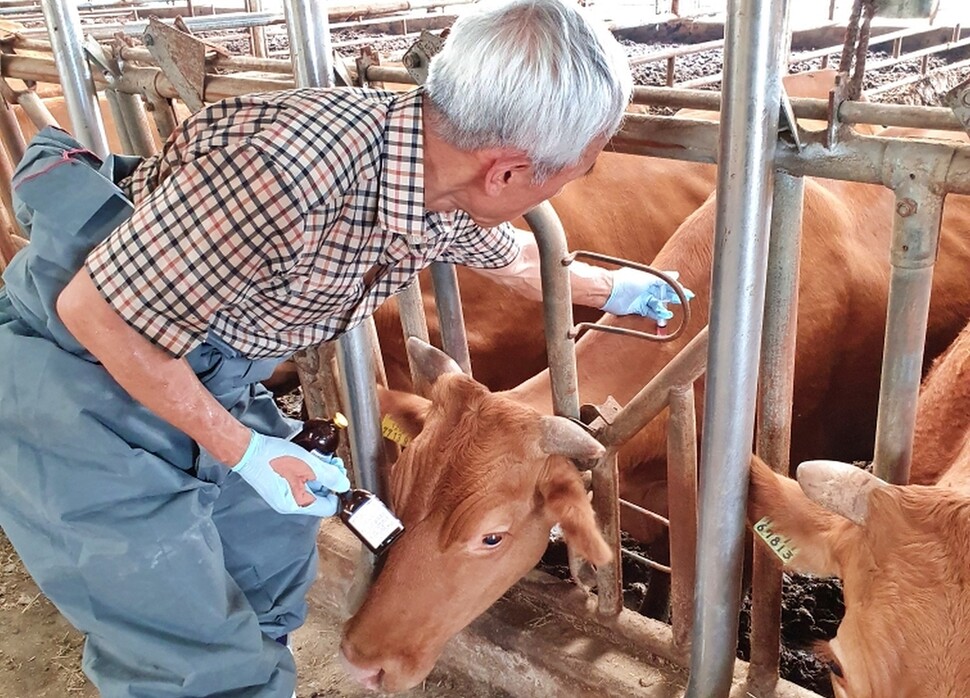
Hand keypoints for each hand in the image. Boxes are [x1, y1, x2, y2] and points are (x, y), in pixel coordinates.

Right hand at [232, 431, 350, 515]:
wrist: (246, 448)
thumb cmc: (271, 458)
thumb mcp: (306, 465)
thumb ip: (328, 476)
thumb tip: (344, 485)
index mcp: (296, 504)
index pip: (327, 507)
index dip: (338, 493)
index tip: (342, 479)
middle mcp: (290, 502)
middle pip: (320, 496)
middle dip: (331, 480)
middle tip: (335, 464)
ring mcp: (284, 493)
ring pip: (311, 486)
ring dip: (321, 473)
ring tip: (325, 459)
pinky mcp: (280, 483)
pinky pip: (301, 480)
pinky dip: (309, 471)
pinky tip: (312, 459)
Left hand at [601, 267, 694, 320]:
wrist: (609, 291)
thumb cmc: (626, 281)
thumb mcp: (647, 277)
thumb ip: (662, 278)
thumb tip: (676, 275)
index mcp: (650, 279)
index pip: (667, 284)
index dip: (677, 289)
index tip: (687, 293)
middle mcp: (646, 289)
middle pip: (664, 295)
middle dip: (674, 298)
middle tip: (685, 302)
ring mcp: (642, 299)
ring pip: (657, 305)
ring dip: (664, 309)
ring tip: (668, 314)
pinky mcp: (636, 308)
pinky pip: (649, 312)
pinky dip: (656, 315)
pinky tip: (662, 316)